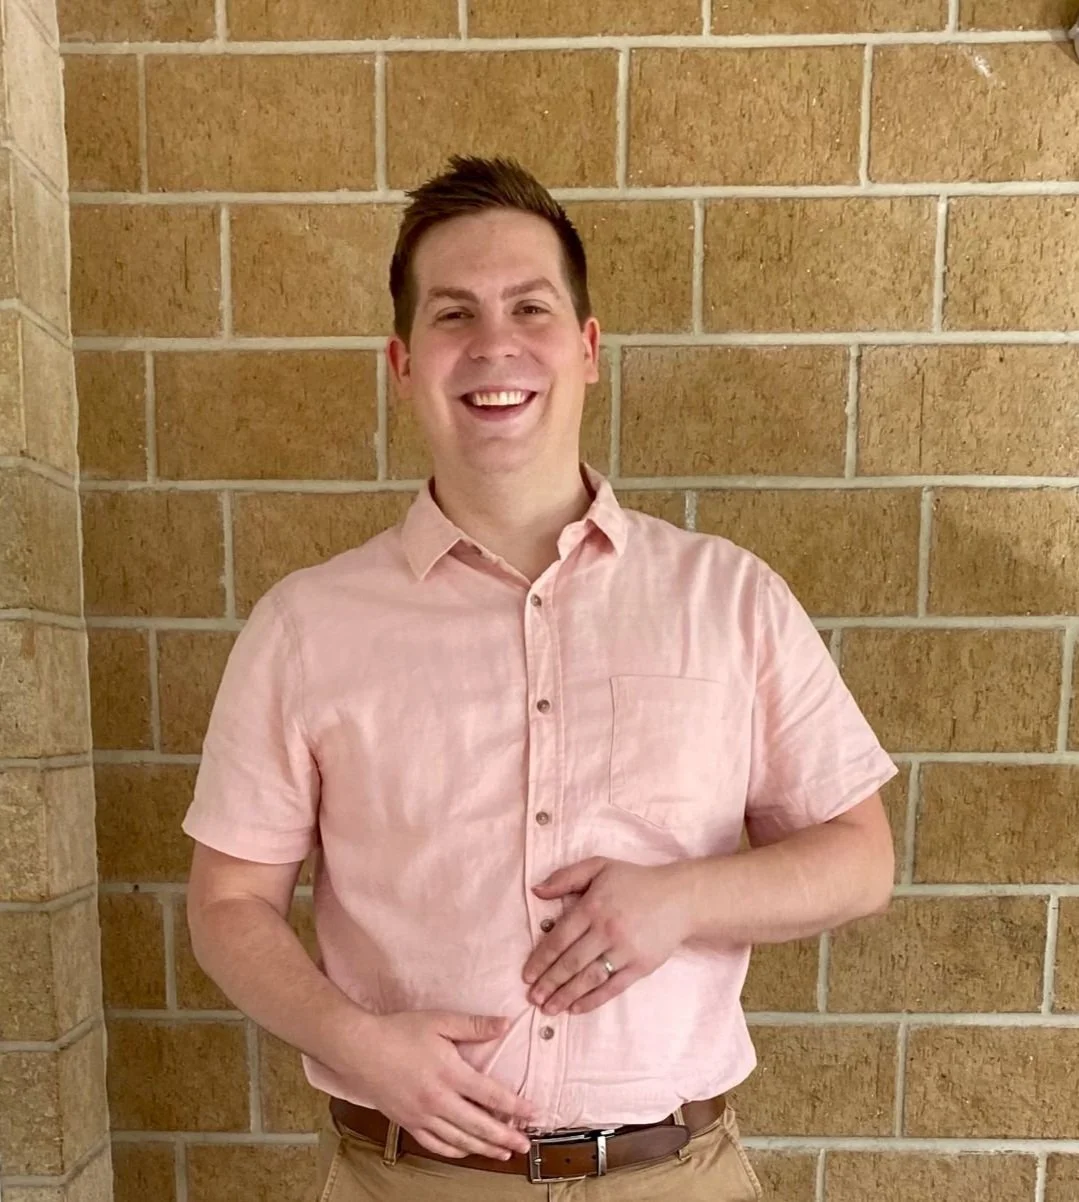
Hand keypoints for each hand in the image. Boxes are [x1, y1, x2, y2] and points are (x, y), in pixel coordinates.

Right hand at [331, 1009, 536, 1159]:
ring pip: (460, 1139)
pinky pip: (435, 1144)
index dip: (516, 1107)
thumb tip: (504, 1024)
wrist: (359, 1049)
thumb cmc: (398, 1031)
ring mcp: (422, 1115)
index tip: (534, 1113)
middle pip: (480, 1125)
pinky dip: (454, 1150)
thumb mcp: (439, 1020)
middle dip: (506, 1137)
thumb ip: (474, 1025)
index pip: (491, 1095)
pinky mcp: (407, 1122)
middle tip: (525, 1145)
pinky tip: (466, 1151)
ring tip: (503, 1153)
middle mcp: (438, 1099)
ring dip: (484, 1148)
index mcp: (450, 1073)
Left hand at [522, 858, 693, 1016]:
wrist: (679, 898)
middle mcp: (606, 930)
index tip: (526, 975)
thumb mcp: (599, 867)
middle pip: (570, 962)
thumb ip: (565, 878)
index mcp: (592, 907)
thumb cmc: (635, 881)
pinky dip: (593, 1000)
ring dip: (566, 995)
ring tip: (549, 1009)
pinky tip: (576, 1008)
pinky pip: (612, 987)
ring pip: (589, 978)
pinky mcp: (640, 966)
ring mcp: (624, 951)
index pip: (559, 939)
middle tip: (532, 998)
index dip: (540, 959)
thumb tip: (536, 891)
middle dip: (548, 983)